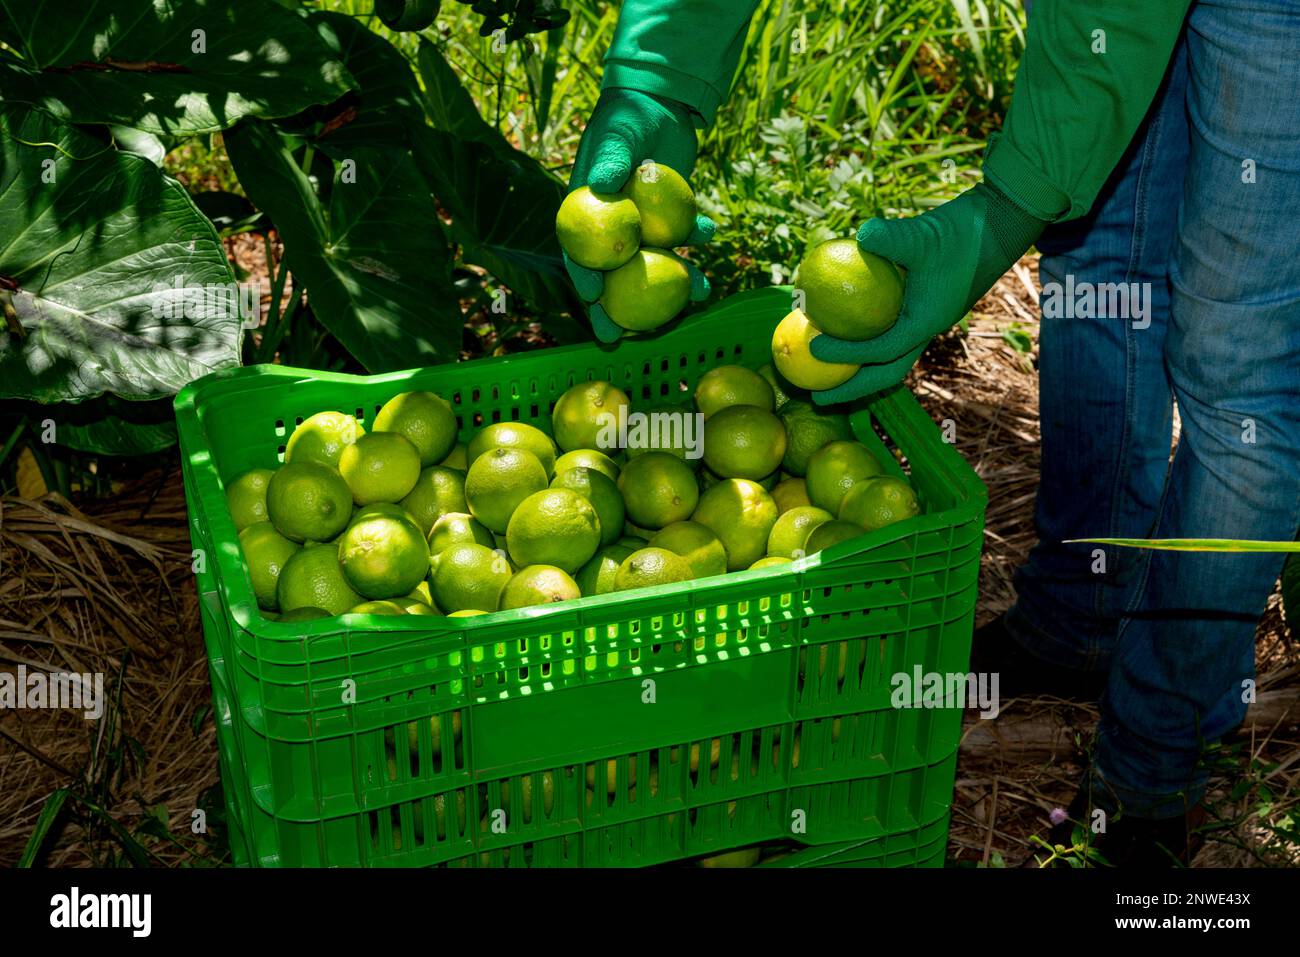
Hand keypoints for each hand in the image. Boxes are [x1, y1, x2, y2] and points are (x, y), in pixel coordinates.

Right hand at [565, 88, 714, 341]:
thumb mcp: (616, 135)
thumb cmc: (626, 117)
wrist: (661, 103)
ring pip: (657, 265)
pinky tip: (709, 232)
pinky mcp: (673, 219)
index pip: (581, 254)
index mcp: (589, 215)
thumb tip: (602, 182)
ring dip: (678, 281)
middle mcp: (616, 228)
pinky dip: (697, 238)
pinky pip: (685, 239)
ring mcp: (646, 227)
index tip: (593, 299)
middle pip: (615, 277)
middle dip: (618, 310)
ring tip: (698, 295)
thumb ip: (611, 159)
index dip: (584, 280)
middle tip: (622, 338)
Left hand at [808, 181, 1045, 402]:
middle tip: (817, 398)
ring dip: (860, 369)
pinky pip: (891, 333)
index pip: (882, 350)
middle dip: (853, 389)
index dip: (846, 354)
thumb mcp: (923, 234)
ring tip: (827, 374)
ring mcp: (927, 320)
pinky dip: (868, 339)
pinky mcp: (924, 307)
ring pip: (890, 357)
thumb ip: (891, 237)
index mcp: (926, 321)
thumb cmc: (963, 231)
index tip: (813, 346)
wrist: (999, 224)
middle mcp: (927, 328)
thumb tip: (860, 235)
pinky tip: (844, 327)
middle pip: (887, 372)